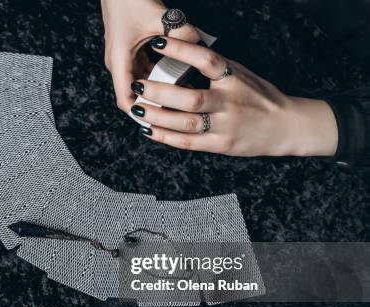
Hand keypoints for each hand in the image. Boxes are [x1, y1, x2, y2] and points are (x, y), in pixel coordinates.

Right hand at [101, 0, 200, 111]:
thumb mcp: (159, 17)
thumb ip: (182, 34)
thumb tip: (202, 47)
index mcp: (118, 60)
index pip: (125, 99)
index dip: (141, 113)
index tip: (158, 123)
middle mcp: (117, 63)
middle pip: (134, 94)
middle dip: (153, 104)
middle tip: (176, 114)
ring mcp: (123, 57)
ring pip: (140, 82)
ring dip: (156, 90)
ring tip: (179, 98)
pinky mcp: (130, 51)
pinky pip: (143, 69)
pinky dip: (157, 75)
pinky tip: (175, 77)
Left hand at [130, 37, 338, 156]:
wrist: (288, 126)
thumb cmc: (260, 97)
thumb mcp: (243, 75)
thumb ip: (217, 68)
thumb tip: (186, 50)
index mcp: (235, 80)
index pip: (207, 60)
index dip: (181, 50)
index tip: (157, 42)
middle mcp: (230, 103)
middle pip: (191, 98)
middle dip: (160, 92)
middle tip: (138, 84)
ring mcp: (225, 127)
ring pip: (186, 123)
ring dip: (158, 117)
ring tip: (137, 109)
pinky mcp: (221, 146)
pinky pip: (189, 142)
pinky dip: (166, 137)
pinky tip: (149, 130)